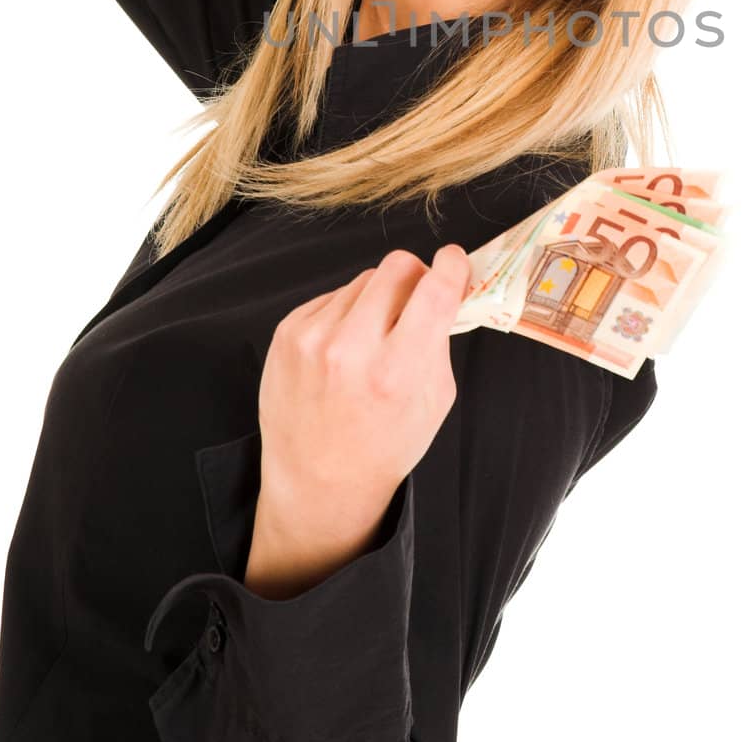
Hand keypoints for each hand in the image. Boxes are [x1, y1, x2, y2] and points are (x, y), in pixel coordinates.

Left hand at [245, 246, 470, 593]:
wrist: (317, 482)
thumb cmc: (383, 447)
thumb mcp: (433, 402)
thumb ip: (439, 341)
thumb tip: (446, 287)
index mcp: (396, 371)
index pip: (434, 290)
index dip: (451, 266)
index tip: (454, 260)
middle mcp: (350, 349)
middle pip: (397, 267)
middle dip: (415, 279)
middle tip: (417, 302)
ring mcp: (312, 338)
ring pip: (363, 280)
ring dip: (377, 300)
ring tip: (374, 340)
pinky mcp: (287, 333)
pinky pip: (331, 297)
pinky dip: (345, 314)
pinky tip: (344, 348)